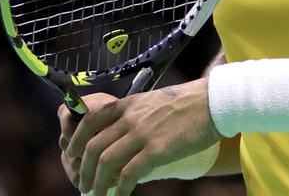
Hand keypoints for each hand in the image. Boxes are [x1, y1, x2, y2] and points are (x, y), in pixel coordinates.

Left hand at [63, 78, 221, 194]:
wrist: (216, 102)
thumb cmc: (191, 103)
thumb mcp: (155, 102)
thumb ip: (136, 115)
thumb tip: (123, 135)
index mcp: (129, 105)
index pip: (89, 121)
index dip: (76, 140)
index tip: (72, 155)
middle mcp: (131, 118)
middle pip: (92, 146)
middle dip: (83, 168)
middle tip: (83, 182)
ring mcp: (142, 134)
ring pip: (105, 162)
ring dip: (97, 181)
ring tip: (97, 193)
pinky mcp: (157, 150)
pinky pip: (129, 174)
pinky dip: (120, 188)